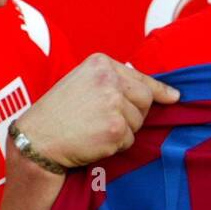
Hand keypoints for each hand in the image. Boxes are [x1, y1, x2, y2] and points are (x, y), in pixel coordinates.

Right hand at [18, 54, 180, 169]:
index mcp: (100, 64)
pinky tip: (93, 140)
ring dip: (122, 131)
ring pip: (138, 122)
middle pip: (145, 100)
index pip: (140, 77)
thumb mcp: (81, 83)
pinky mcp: (116, 129)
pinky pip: (129, 140)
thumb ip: (111, 83)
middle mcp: (109, 79)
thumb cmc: (56, 114)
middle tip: (103, 121)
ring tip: (93, 128)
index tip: (173, 97)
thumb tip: (159, 93)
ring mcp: (114, 104)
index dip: (159, 90)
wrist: (37, 139)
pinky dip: (115, 146)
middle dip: (133, 114)